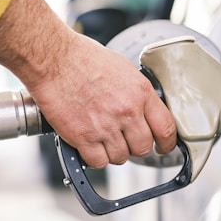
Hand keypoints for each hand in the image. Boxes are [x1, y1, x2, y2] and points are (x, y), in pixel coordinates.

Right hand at [0, 0, 176, 167]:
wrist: (53, 59)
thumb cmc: (82, 58)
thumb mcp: (122, 69)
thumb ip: (136, 93)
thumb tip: (143, 110)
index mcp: (140, 92)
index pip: (166, 129)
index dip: (166, 144)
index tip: (163, 148)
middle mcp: (127, 111)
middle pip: (143, 148)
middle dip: (135, 147)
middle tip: (124, 140)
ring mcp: (105, 126)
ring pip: (120, 157)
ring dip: (112, 152)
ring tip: (101, 138)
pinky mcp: (83, 137)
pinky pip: (98, 162)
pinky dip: (93, 158)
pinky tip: (89, 145)